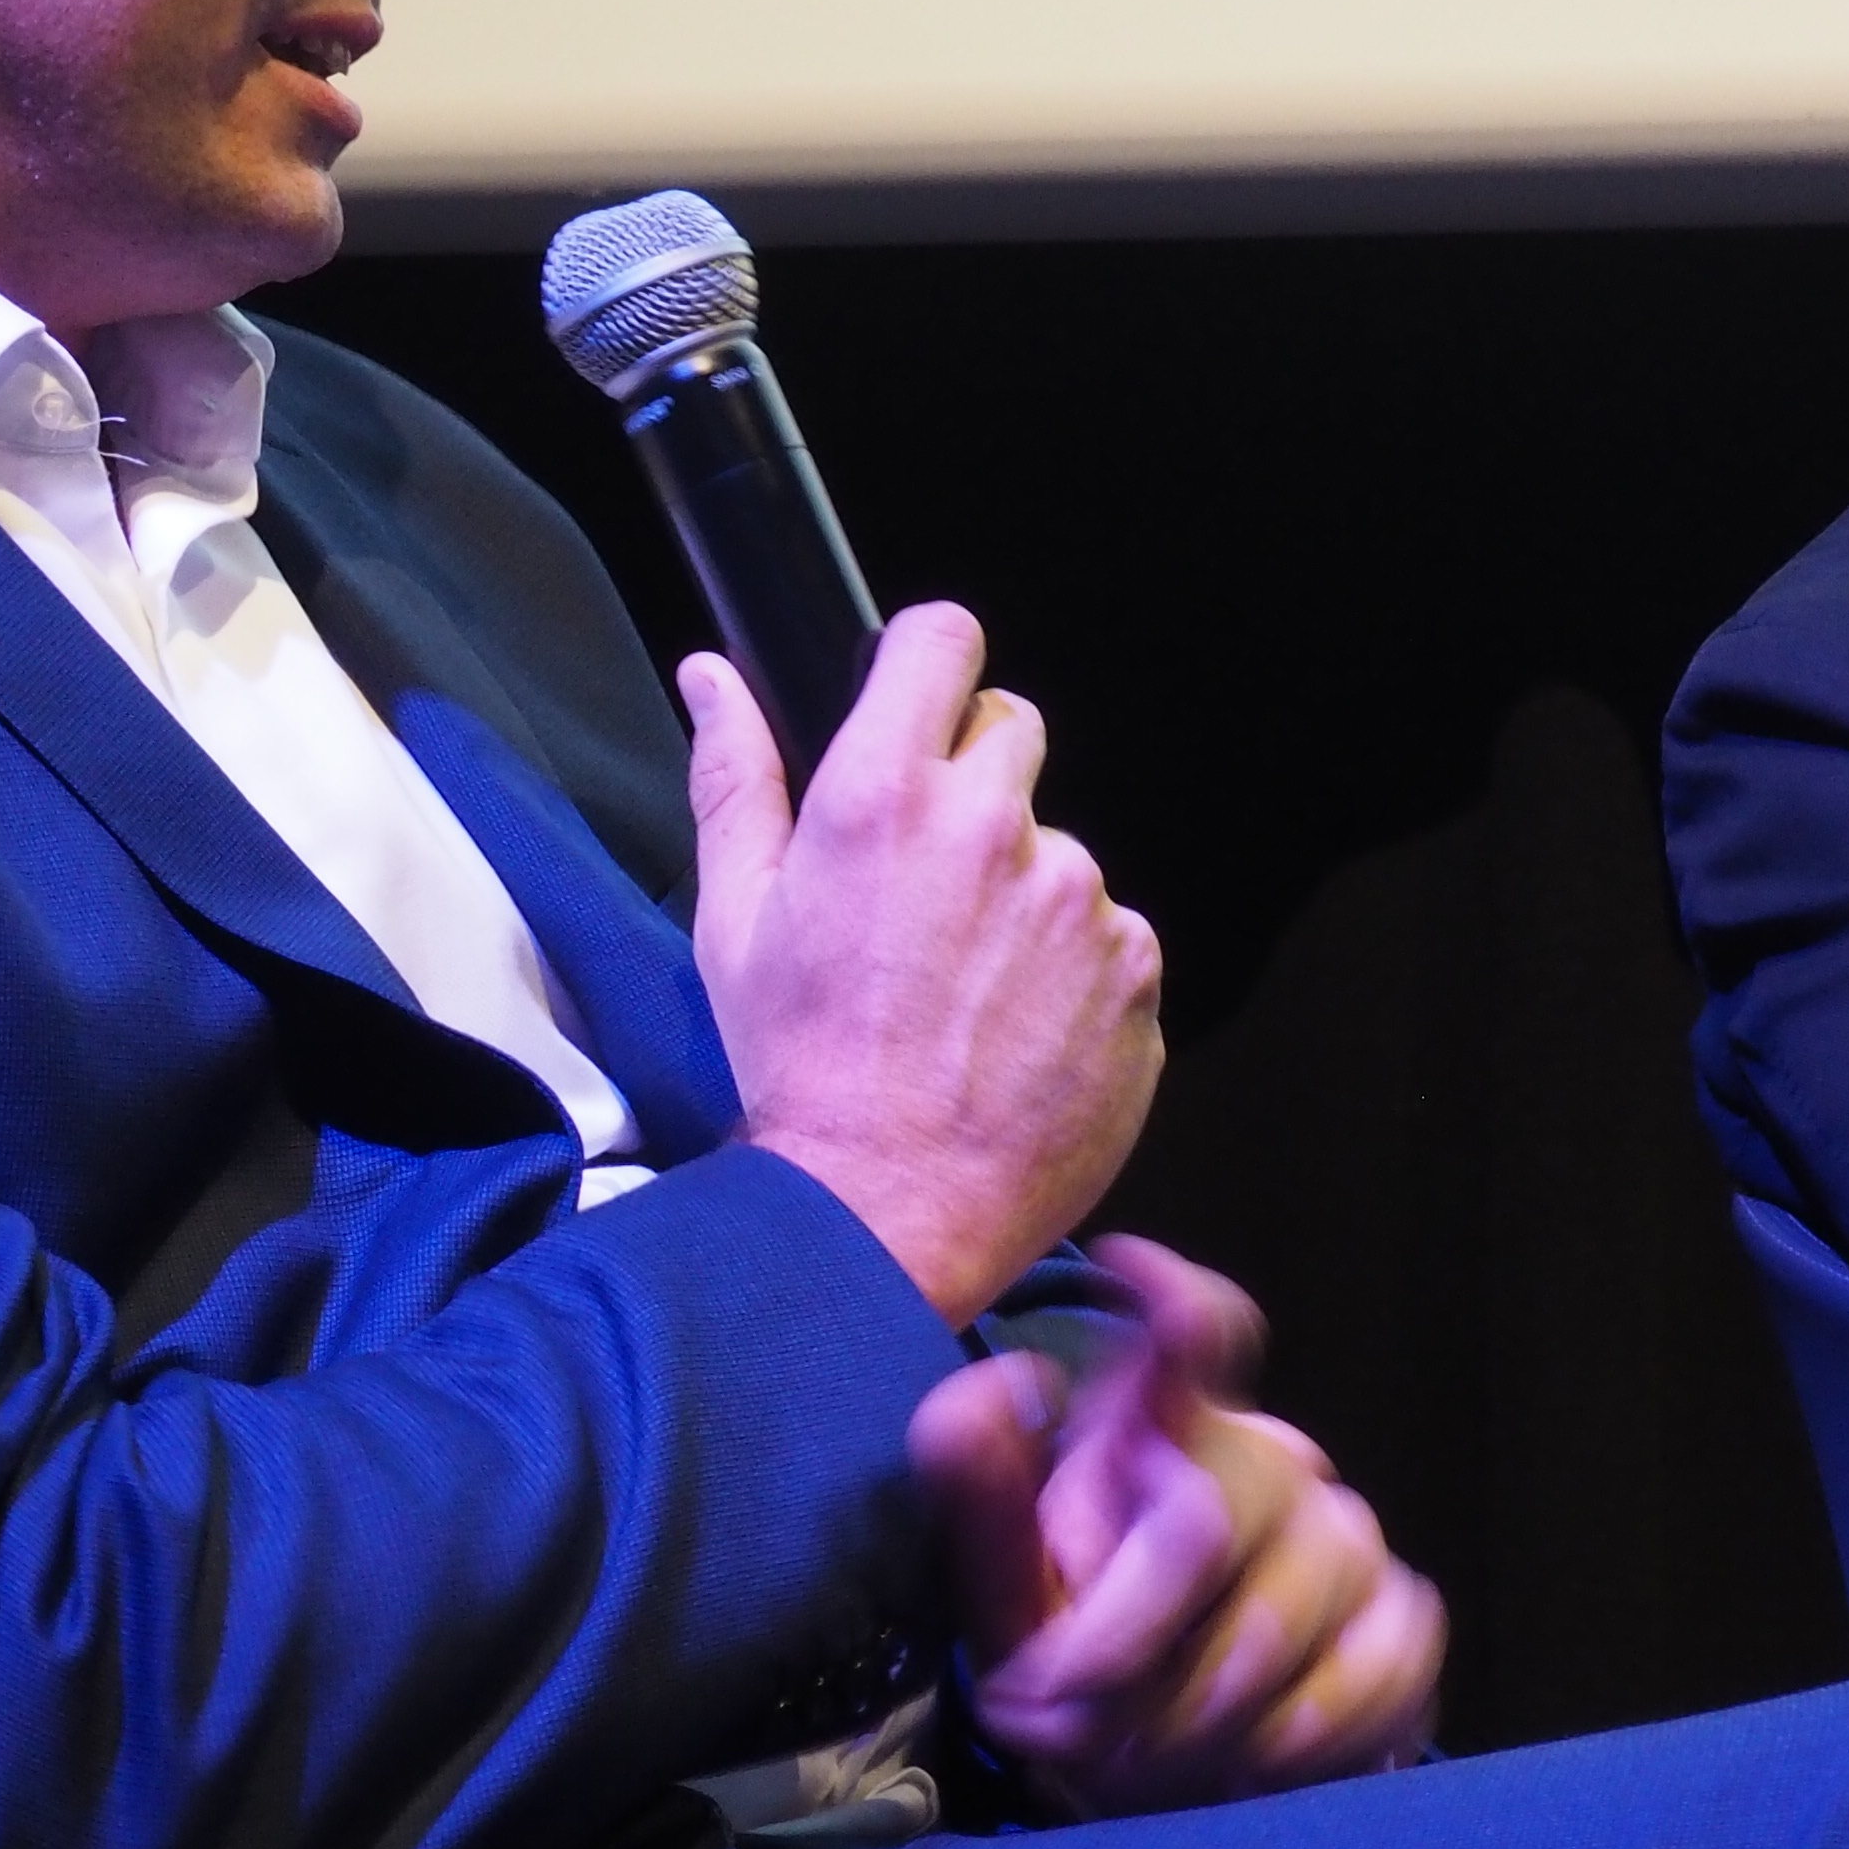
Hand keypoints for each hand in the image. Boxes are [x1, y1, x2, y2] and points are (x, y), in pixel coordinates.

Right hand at [685, 608, 1161, 1320]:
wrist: (888, 1209)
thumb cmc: (800, 1066)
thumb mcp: (734, 918)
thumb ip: (733, 777)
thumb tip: (713, 677)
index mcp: (882, 797)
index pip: (942, 640)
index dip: (928, 661)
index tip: (917, 699)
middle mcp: (993, 827)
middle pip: (1009, 731)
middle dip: (970, 782)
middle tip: (924, 885)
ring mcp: (1077, 899)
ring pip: (1056, 850)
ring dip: (1020, 894)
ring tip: (964, 988)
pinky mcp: (1135, 970)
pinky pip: (1110, 936)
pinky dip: (1070, 971)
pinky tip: (1014, 1030)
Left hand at [907, 1233, 1444, 1811]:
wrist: (1150, 1766)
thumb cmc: (1060, 1654)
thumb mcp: (995, 1582)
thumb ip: (976, 1488)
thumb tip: (1007, 1378)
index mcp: (1150, 1432)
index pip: (1191, 1338)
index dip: (1177, 1303)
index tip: (1131, 1263)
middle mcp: (1263, 1460)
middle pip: (1207, 1519)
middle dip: (1122, 1648)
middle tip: (1058, 1726)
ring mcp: (1345, 1536)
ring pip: (1284, 1618)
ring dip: (1192, 1718)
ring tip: (1128, 1763)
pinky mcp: (1405, 1616)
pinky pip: (1375, 1674)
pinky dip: (1295, 1743)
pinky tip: (1238, 1768)